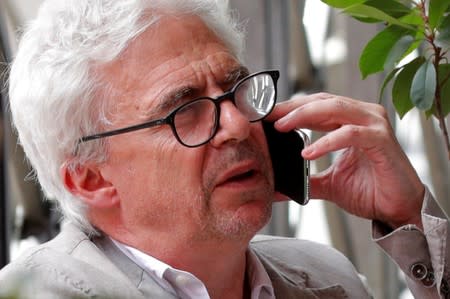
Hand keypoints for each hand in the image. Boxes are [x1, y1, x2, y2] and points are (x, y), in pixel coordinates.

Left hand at [266, 93, 424, 229]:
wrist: (397, 211)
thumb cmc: (369, 191)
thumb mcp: (328, 183)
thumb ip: (305, 180)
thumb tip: (276, 187)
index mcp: (350, 121)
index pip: (316, 105)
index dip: (290, 108)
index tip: (265, 115)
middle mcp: (363, 116)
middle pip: (322, 101)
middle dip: (292, 108)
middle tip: (268, 117)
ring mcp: (374, 125)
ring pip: (335, 108)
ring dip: (304, 116)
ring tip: (282, 128)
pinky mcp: (382, 140)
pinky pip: (350, 134)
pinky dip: (327, 141)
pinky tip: (308, 153)